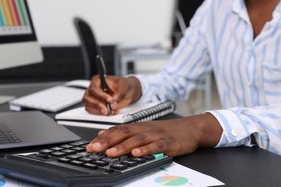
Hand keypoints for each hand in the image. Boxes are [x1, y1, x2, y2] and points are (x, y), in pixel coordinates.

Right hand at [82, 75, 141, 114]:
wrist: (128, 92)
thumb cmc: (124, 85)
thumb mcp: (124, 86)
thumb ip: (120, 93)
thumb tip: (113, 102)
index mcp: (98, 80)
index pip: (94, 88)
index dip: (101, 95)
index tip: (110, 100)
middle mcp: (93, 89)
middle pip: (87, 98)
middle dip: (97, 105)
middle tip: (107, 110)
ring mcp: (92, 98)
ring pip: (88, 106)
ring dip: (98, 111)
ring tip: (109, 112)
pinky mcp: (95, 106)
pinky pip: (92, 112)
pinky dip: (100, 114)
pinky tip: (109, 113)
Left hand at [86, 113, 221, 156]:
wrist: (190, 128)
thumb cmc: (166, 131)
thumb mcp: (143, 129)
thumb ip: (124, 132)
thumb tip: (103, 134)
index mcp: (137, 127)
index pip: (116, 130)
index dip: (102, 138)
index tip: (90, 146)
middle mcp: (144, 129)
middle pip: (123, 133)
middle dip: (107, 141)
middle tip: (94, 149)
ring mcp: (156, 135)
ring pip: (137, 139)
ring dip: (123, 146)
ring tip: (111, 153)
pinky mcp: (168, 143)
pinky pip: (156, 146)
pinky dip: (146, 150)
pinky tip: (137, 154)